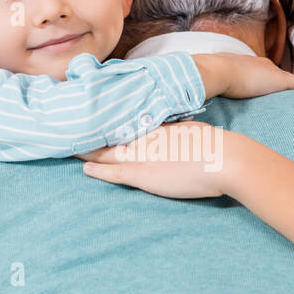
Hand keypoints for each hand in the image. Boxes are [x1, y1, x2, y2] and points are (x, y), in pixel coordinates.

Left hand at [76, 122, 238, 198]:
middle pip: (109, 136)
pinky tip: (85, 169)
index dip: (104, 122)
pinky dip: (99, 171)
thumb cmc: (213, 145)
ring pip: (107, 152)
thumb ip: (174, 129)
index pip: (123, 123)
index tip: (90, 117)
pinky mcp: (146, 175)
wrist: (224, 159)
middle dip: (89, 133)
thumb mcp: (190, 129)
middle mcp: (145, 138)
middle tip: (69, 128)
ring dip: (88, 150)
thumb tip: (171, 128)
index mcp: (156, 127)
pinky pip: (116, 172)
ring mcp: (144, 156)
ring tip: (68, 146)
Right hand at [196, 52, 293, 99]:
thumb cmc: (204, 79)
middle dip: (280, 81)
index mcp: (242, 63)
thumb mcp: (202, 83)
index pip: (256, 69)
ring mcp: (269, 71)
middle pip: (274, 72)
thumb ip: (198, 89)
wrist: (213, 71)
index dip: (261, 79)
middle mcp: (258, 63)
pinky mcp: (279, 80)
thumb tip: (181, 102)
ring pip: (288, 79)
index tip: (263, 87)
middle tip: (286, 93)